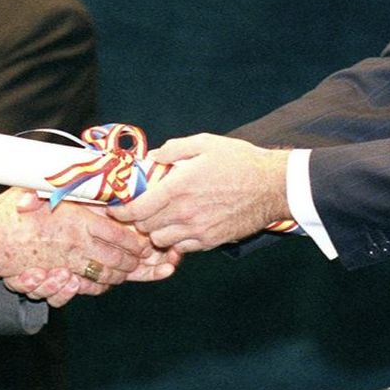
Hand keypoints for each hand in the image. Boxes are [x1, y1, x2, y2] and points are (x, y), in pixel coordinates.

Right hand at [0, 188, 154, 305]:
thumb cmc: (8, 213)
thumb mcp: (36, 189)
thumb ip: (56, 186)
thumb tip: (72, 170)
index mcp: (78, 220)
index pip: (118, 233)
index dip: (135, 240)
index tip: (144, 240)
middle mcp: (76, 243)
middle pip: (116, 257)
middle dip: (133, 260)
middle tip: (142, 259)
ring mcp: (67, 263)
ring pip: (103, 274)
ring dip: (118, 274)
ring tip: (126, 271)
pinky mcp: (55, 277)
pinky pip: (84, 286)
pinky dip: (97, 286)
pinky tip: (102, 282)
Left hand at [108, 133, 290, 251]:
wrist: (272, 186)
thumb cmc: (239, 161)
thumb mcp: (204, 143)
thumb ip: (173, 149)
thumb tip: (152, 158)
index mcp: (178, 187)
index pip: (137, 209)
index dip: (121, 212)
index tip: (116, 209)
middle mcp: (184, 213)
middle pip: (145, 227)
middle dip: (138, 220)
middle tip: (140, 210)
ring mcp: (197, 230)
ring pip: (160, 240)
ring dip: (155, 231)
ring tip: (161, 218)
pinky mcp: (210, 241)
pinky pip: (182, 247)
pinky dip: (176, 239)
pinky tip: (181, 226)